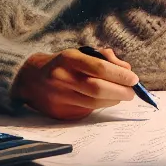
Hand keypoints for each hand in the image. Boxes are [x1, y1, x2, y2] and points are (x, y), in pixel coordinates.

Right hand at [13, 47, 137, 119]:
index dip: (120, 75)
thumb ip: (105, 58)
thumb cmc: (64, 64)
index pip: (99, 68)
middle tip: (131, 93)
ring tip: (119, 96)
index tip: (134, 79)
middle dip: (120, 92)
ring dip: (113, 100)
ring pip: (94, 103)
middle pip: (98, 89)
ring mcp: (60, 97)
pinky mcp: (60, 113)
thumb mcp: (81, 53)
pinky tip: (103, 100)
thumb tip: (127, 69)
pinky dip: (100, 106)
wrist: (32, 79)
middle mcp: (62, 77)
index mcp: (68, 59)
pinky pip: (87, 111)